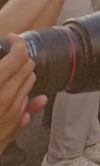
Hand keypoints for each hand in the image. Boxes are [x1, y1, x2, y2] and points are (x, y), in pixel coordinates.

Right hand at [0, 35, 45, 151]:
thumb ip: (0, 71)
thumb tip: (4, 65)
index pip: (19, 55)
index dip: (17, 42)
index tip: (11, 38)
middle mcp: (8, 97)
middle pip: (28, 67)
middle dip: (21, 57)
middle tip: (9, 54)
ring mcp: (13, 113)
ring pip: (30, 84)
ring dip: (23, 74)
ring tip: (9, 71)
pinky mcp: (14, 127)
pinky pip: (26, 104)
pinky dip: (22, 94)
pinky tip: (18, 93)